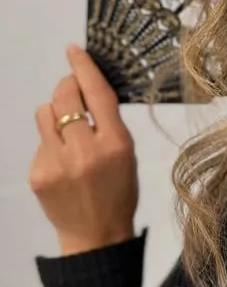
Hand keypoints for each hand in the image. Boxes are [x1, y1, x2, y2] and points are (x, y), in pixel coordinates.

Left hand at [29, 45, 137, 255]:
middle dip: (66, 86)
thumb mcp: (127, 155)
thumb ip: (108, 124)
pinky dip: (51, 143)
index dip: (83, 68)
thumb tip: (86, 93)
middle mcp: (85, 151)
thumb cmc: (118, 193)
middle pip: (64, 97)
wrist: (96, 236)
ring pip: (45, 114)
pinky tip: (62, 163)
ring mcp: (57, 163)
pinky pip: (40, 141)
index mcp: (115, 144)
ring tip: (68, 133)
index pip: (97, 94)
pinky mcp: (38, 174)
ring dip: (55, 114)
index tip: (74, 50)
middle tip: (72, 91)